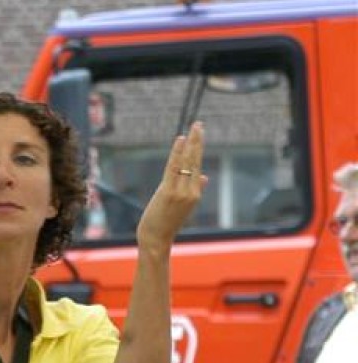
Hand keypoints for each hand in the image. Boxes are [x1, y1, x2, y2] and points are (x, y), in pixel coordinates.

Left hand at [136, 121, 205, 249]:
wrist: (157, 238)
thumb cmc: (167, 222)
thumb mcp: (183, 205)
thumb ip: (195, 189)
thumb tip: (205, 176)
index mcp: (196, 193)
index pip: (197, 166)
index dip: (198, 149)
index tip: (199, 133)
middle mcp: (191, 191)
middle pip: (195, 161)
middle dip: (198, 141)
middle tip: (199, 124)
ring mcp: (181, 191)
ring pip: (187, 162)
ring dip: (191, 143)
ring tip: (194, 128)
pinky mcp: (169, 192)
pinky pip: (174, 168)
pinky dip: (177, 153)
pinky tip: (180, 140)